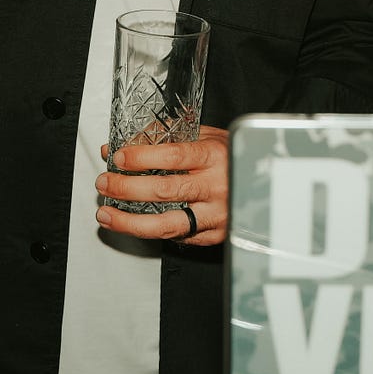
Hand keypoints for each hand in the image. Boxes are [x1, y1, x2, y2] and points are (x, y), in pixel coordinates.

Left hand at [95, 125, 229, 246]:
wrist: (268, 182)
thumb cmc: (233, 156)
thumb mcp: (210, 136)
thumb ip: (174, 136)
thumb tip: (131, 139)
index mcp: (215, 155)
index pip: (172, 155)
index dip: (141, 157)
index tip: (118, 157)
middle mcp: (216, 186)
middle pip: (164, 190)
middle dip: (126, 188)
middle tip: (105, 183)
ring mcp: (216, 214)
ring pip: (167, 224)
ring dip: (130, 221)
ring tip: (106, 214)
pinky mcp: (214, 235)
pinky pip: (178, 238)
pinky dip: (152, 232)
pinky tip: (133, 225)